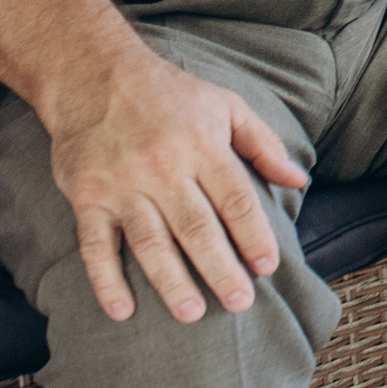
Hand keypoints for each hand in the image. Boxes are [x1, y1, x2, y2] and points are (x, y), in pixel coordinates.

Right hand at [44, 48, 309, 325]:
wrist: (93, 74)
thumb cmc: (169, 94)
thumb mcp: (225, 105)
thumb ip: (263, 144)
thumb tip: (299, 180)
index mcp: (202, 144)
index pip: (235, 198)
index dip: (254, 235)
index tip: (268, 266)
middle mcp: (164, 166)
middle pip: (197, 227)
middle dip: (220, 268)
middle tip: (239, 303)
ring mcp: (122, 184)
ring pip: (151, 241)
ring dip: (171, 281)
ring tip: (192, 313)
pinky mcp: (88, 196)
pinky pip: (95, 244)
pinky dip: (106, 279)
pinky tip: (122, 309)